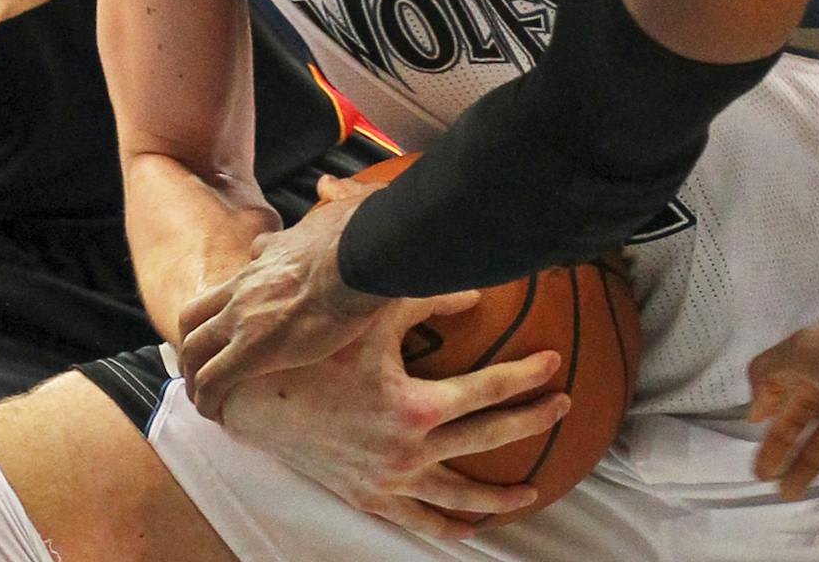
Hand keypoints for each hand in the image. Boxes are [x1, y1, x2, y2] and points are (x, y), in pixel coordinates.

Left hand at [180, 175, 421, 420]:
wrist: (358, 255)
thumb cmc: (356, 236)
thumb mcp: (331, 213)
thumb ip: (326, 205)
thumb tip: (329, 189)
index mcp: (265, 262)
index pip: (231, 282)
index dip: (224, 307)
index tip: (231, 325)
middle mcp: (244, 289)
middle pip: (194, 317)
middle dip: (191, 342)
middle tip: (199, 365)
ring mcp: (244, 319)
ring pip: (195, 350)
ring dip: (194, 375)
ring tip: (202, 396)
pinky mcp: (254, 349)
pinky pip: (215, 380)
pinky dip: (208, 399)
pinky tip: (214, 414)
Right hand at [220, 297, 566, 540]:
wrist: (256, 398)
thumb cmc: (314, 351)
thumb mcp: (371, 318)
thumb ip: (425, 298)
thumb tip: (475, 290)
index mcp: (414, 405)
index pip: (489, 389)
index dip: (527, 375)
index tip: (553, 363)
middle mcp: (408, 450)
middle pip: (489, 438)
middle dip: (531, 421)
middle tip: (562, 407)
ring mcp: (389, 480)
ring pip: (460, 495)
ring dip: (500, 496)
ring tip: (533, 490)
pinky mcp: (369, 497)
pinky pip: (418, 521)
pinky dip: (448, 526)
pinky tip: (470, 527)